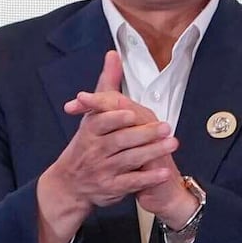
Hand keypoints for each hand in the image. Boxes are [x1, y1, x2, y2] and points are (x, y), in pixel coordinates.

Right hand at [36, 53, 176, 242]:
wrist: (69, 184)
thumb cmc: (86, 144)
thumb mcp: (92, 114)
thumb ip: (107, 85)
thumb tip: (113, 54)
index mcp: (90, 131)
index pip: (101, 123)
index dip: (116, 119)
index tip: (132, 114)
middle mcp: (95, 150)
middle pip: (120, 141)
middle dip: (143, 135)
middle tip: (166, 127)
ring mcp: (103, 170)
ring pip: (129, 160)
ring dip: (151, 153)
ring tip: (172, 144)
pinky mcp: (112, 188)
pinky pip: (131, 182)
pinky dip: (148, 178)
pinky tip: (164, 172)